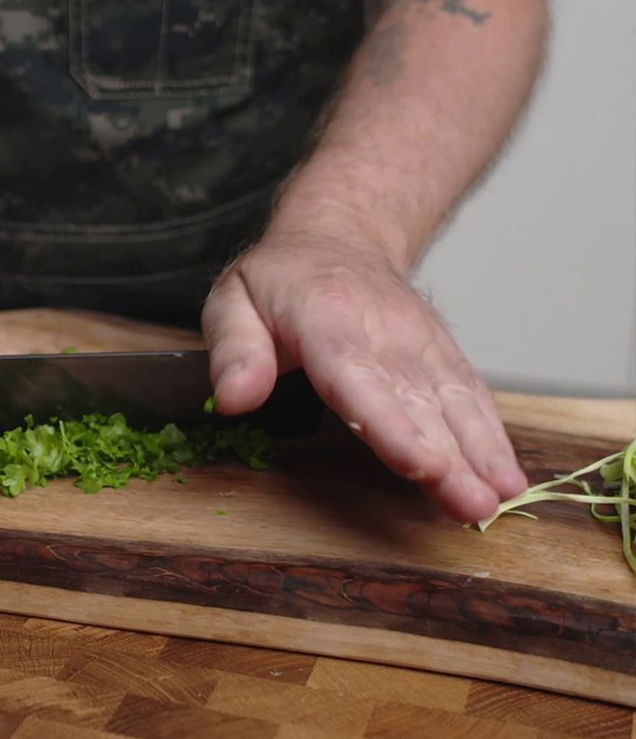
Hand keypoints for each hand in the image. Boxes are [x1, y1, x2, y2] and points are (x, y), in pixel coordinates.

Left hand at [201, 230, 526, 521]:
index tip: (419, 464)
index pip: (358, 377)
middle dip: (448, 456)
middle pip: (418, 399)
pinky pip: (470, 393)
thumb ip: (234, 351)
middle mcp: (384, 330)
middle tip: (472, 504)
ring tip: (500, 496)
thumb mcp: (233, 300)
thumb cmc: (280, 278)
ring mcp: (420, 340)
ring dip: (480, 451)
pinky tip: (504, 472)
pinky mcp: (441, 352)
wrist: (340, 234)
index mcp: (326, 316)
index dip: (390, 424)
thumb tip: (234, 400)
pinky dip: (490, 433)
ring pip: (454, 399)